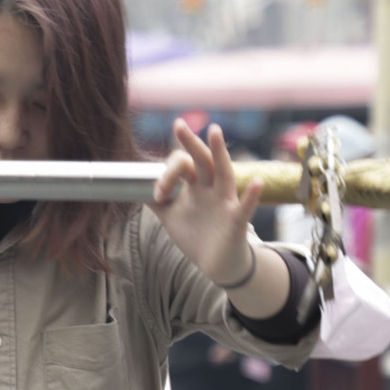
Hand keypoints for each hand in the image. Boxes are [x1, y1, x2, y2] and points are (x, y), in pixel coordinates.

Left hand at [150, 122, 261, 285]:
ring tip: (215, 131)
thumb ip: (156, 200)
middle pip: (202, 160)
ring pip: (224, 173)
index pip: (183, 166)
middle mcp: (212, 189)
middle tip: (178, 124)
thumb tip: (133, 187)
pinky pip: (245, 207)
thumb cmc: (196, 236)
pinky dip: (252, 195)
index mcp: (196, 186)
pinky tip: (257, 182)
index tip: (158, 195)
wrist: (216, 265)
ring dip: (219, 152)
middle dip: (190, 143)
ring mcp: (225, 203)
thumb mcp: (170, 217)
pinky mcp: (236, 222)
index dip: (167, 175)